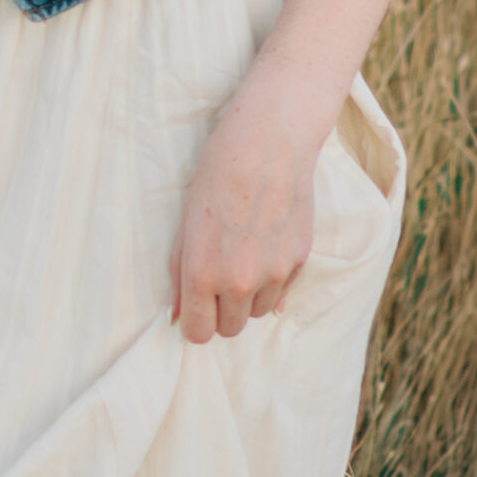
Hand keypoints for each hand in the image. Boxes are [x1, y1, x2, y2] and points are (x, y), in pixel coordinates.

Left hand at [169, 92, 317, 344]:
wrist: (267, 144)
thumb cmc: (216, 176)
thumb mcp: (186, 223)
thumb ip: (180, 272)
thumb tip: (177, 313)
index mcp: (204, 273)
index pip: (199, 332)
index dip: (196, 322)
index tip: (197, 309)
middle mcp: (240, 281)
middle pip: (230, 329)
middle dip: (222, 312)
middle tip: (219, 281)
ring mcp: (274, 273)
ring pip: (258, 312)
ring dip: (249, 297)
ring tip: (243, 257)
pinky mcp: (299, 260)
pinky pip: (282, 291)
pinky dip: (272, 280)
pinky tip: (264, 246)